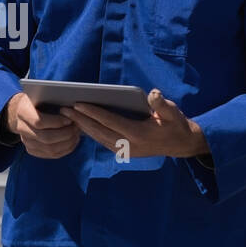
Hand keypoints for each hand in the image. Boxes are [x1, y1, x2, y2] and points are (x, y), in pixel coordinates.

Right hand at [5, 92, 79, 158]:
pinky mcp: (32, 150)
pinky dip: (65, 149)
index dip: (57, 122)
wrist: (21, 111)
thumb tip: (71, 106)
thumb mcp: (40, 93)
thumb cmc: (36, 99)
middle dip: (65, 134)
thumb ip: (51, 98)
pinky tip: (73, 141)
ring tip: (76, 134)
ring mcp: (26, 141)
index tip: (69, 119)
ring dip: (67, 143)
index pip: (39, 122)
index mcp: (22, 112)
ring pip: (50, 149)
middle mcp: (21, 129)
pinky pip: (51, 155)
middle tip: (76, 127)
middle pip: (46, 138)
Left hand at [59, 89, 207, 158]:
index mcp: (139, 134)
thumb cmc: (176, 124)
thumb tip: (153, 94)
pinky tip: (81, 125)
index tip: (78, 104)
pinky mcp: (125, 152)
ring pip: (99, 138)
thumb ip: (161, 104)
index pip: (110, 121)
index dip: (93, 113)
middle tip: (64, 109)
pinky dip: (91, 133)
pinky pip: (103, 142)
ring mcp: (126, 151)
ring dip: (82, 127)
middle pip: (99, 131)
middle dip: (80, 120)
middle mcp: (130, 145)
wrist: (182, 145)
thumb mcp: (173, 112)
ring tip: (68, 116)